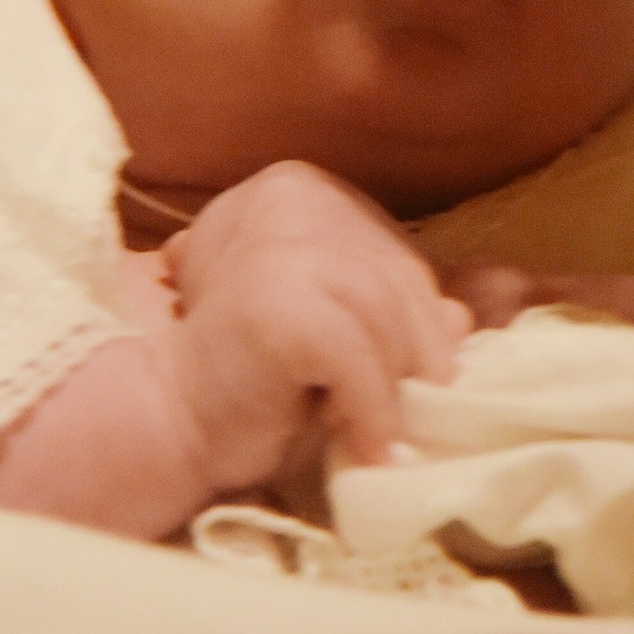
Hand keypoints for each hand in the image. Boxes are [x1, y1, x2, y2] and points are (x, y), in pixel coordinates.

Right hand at [168, 164, 470, 500]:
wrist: (172, 422)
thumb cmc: (256, 378)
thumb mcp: (338, 334)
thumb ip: (392, 311)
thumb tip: (461, 319)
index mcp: (298, 187)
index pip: (395, 254)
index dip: (418, 326)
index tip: (412, 382)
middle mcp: (287, 194)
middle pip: (398, 279)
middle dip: (412, 356)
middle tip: (401, 416)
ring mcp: (276, 241)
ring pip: (384, 314)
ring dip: (390, 388)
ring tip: (375, 434)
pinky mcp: (272, 295)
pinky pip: (355, 355)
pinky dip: (369, 408)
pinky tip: (364, 446)